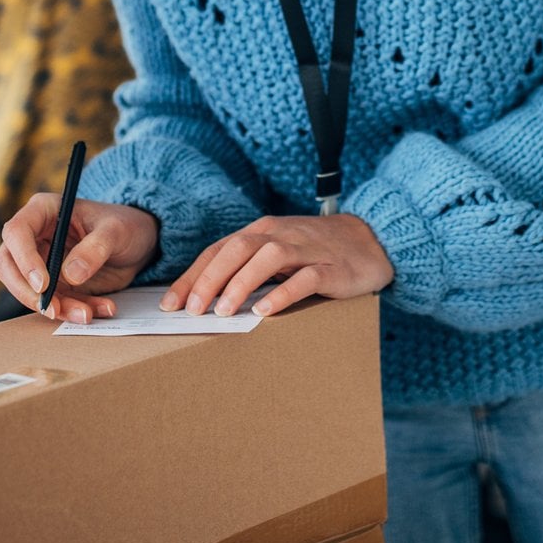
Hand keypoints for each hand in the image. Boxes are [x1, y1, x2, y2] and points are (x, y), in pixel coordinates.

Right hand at [0, 195, 159, 323]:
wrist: (139, 242)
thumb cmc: (125, 224)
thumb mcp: (116, 230)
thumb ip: (95, 248)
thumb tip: (71, 274)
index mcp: (43, 210)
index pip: (17, 232)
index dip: (24, 259)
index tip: (44, 285)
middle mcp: (36, 236)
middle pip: (8, 265)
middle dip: (26, 291)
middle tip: (52, 309)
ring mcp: (42, 262)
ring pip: (28, 290)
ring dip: (54, 308)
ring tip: (86, 314)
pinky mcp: (55, 285)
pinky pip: (53, 303)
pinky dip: (72, 311)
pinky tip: (100, 309)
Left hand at [160, 214, 392, 319]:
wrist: (371, 239)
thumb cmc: (315, 251)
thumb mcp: (278, 252)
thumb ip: (249, 266)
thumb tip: (208, 297)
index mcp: (260, 231)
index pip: (217, 250)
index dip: (193, 275)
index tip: (172, 303)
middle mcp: (278, 234)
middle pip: (235, 250)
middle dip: (208, 280)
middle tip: (191, 310)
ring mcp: (305, 248)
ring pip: (266, 259)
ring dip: (240, 284)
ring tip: (222, 312)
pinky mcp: (330, 267)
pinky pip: (304, 278)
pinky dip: (282, 293)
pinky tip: (265, 311)